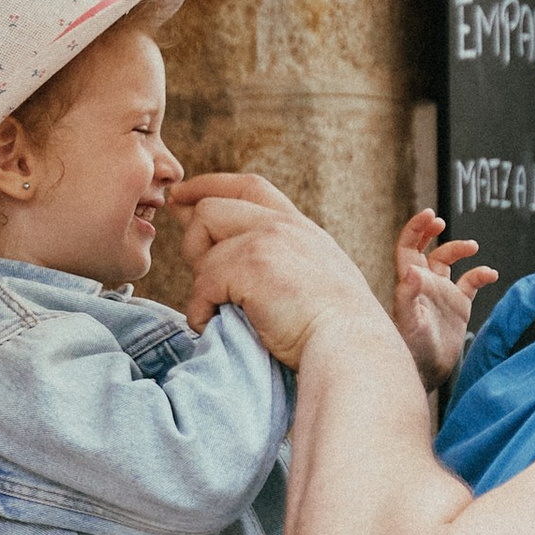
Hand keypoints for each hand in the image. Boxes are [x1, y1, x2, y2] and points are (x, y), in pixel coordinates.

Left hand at [169, 173, 385, 366]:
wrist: (352, 348)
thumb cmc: (333, 331)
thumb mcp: (312, 279)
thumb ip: (279, 260)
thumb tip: (233, 256)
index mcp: (299, 227)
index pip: (247, 187)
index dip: (208, 186)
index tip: (182, 197)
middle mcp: (283, 224)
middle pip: (211, 207)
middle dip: (192, 240)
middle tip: (203, 282)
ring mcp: (268, 239)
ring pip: (201, 241)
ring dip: (200, 282)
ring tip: (219, 311)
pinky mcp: (251, 265)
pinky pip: (202, 282)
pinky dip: (200, 311)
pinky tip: (214, 326)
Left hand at [392, 211, 496, 394]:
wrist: (427, 374)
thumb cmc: (413, 351)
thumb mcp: (410, 324)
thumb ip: (409, 297)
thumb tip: (412, 270)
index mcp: (409, 284)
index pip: (408, 248)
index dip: (415, 228)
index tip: (430, 215)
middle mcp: (424, 285)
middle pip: (425, 249)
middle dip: (430, 231)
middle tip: (440, 221)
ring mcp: (441, 294)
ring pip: (448, 262)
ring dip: (459, 249)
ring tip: (473, 247)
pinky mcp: (458, 307)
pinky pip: (471, 283)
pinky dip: (481, 274)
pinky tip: (491, 275)